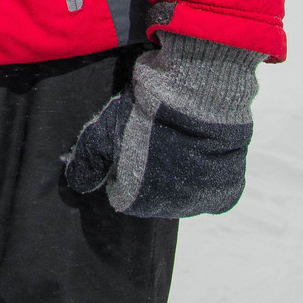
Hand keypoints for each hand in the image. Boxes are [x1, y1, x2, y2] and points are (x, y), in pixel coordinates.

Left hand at [64, 33, 259, 218]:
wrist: (197, 93)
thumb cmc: (147, 109)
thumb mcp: (106, 129)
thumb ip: (89, 161)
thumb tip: (77, 182)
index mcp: (135, 200)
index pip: (122, 194)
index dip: (122, 169)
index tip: (129, 145)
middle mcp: (168, 210)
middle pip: (153, 198)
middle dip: (150, 175)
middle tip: (154, 140)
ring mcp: (199, 202)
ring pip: (184, 197)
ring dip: (180, 178)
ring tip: (178, 143)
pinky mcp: (226, 190)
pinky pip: (214, 194)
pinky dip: (209, 178)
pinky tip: (202, 156)